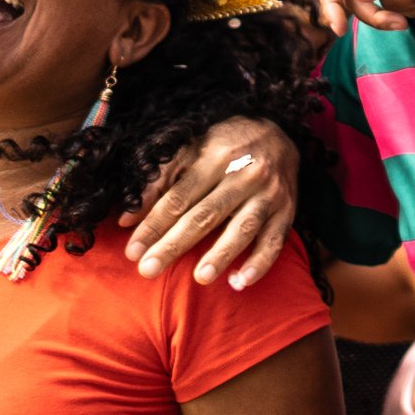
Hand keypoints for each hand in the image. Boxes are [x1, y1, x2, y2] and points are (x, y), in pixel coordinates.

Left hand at [131, 117, 298, 287]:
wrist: (280, 132)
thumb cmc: (226, 145)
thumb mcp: (191, 150)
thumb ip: (159, 181)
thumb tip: (127, 218)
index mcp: (214, 157)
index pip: (178, 197)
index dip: (153, 225)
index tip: (132, 251)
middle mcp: (243, 174)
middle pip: (205, 215)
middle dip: (174, 244)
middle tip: (148, 269)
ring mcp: (268, 194)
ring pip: (243, 227)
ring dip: (221, 254)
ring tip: (199, 278)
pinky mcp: (287, 210)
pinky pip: (275, 241)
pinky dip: (259, 263)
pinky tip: (239, 282)